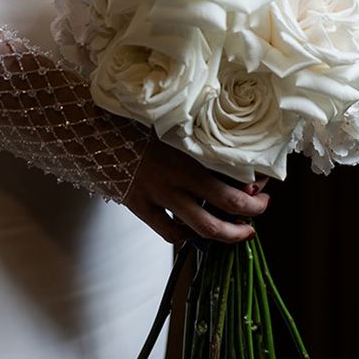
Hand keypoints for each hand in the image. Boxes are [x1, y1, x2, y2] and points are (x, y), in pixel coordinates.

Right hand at [123, 135, 271, 243]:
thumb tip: (230, 160)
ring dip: (229, 233)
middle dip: (252, 212)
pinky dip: (188, 237)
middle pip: (227, 204)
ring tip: (241, 232)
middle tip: (261, 210)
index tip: (263, 186)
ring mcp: (158, 195)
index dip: (253, 186)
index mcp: (188, 152)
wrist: (95, 128)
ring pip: (203, 227)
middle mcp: (177, 177)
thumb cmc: (138, 122)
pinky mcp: (140, 207)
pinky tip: (195, 232)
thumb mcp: (173, 125)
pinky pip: (171, 233)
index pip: (232, 175)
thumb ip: (198, 142)